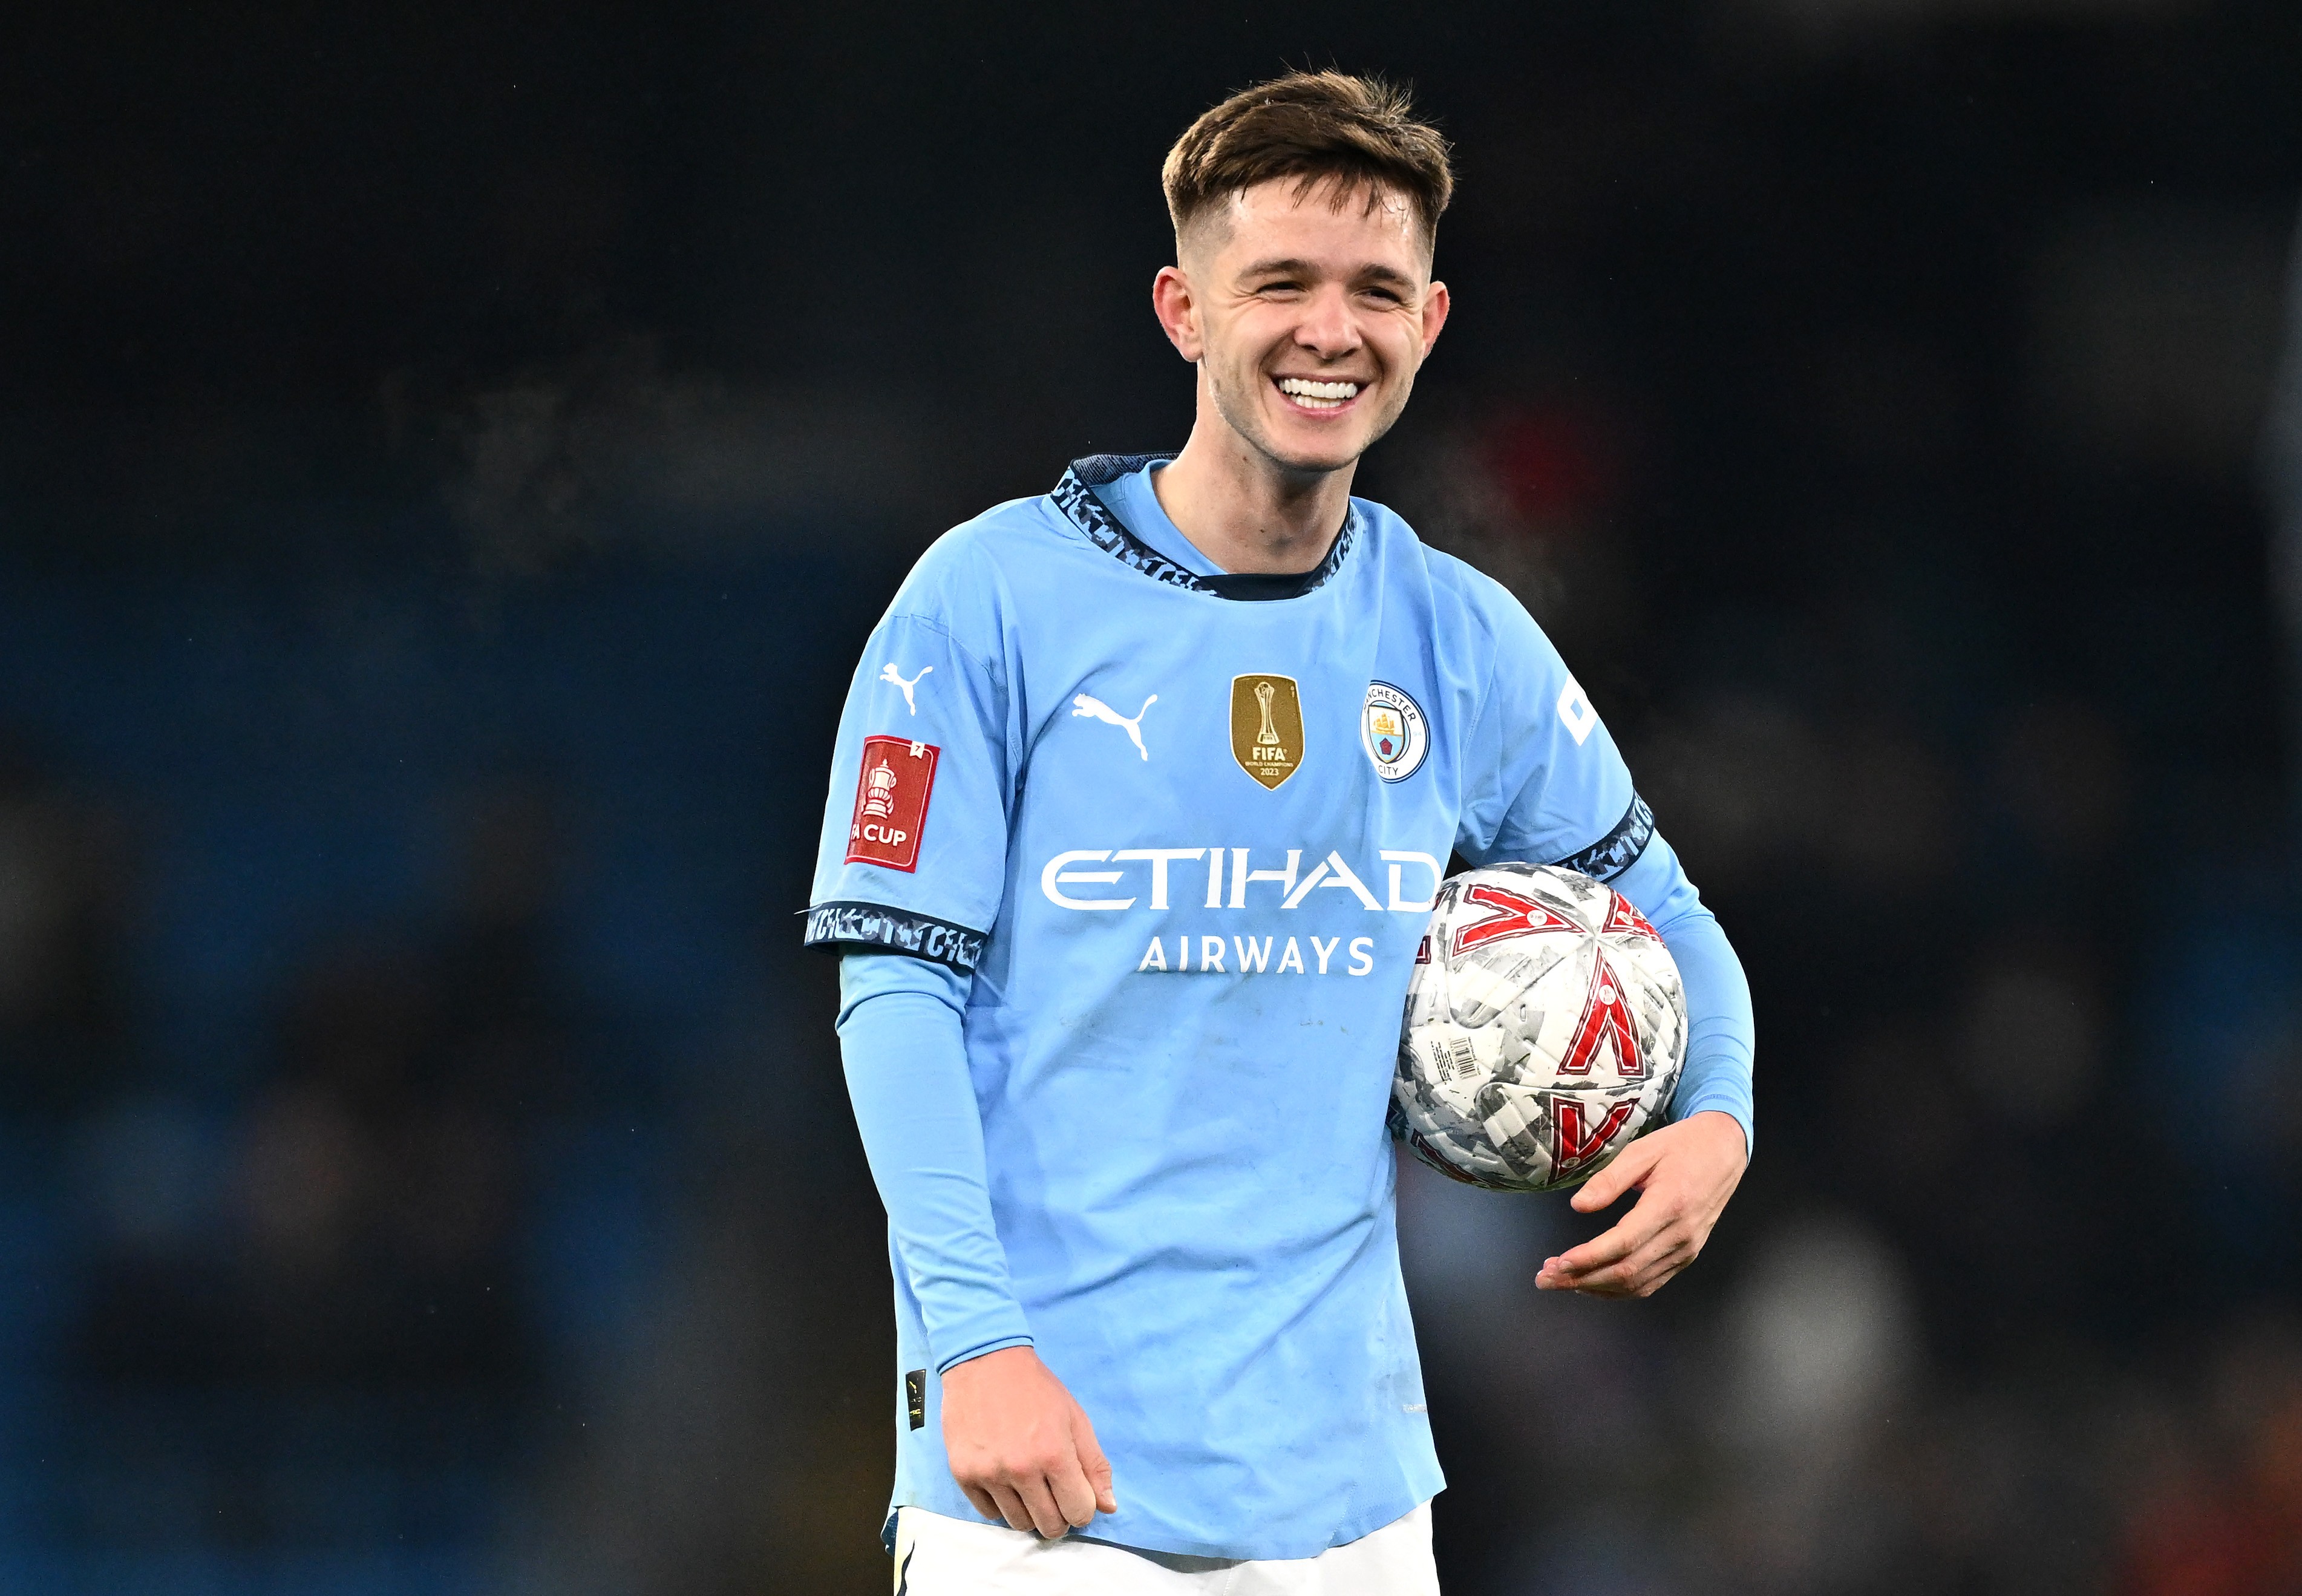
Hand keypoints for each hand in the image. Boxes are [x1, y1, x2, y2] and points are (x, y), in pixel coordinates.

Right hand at [940, 1345, 1118, 1536]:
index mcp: (1054, 1454)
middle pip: (1049, 1525)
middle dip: (1059, 1515)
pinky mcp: (963, 1474)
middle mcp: (1021, 1470)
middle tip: (1054, 1494)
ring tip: (1029, 1486)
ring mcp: (989, 1474)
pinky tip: (1005, 1481)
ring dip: (1029, 1512)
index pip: (1079, 1513)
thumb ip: (1095, 1464)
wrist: (985, 1362)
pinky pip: (988, 1513)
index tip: (1076, 1494)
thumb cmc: (1036, 1388)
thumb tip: (1109, 1506)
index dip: (1083, 1508)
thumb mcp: (1075, 1418)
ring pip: (1018, 1524)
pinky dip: (1001, 1504)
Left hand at [1536, 1110, 1746, 1297]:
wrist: (1724, 1150)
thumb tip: (1577, 1206)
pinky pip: (1651, 1282)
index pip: (1624, 1243)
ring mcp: (1686, 1249)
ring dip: (1596, 1288)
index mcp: (1670, 1205)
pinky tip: (1593, 1284)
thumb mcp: (1642, 1150)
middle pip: (1627, 1270)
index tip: (1558, 1262)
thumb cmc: (1681, 1145)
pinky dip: (1619, 1290)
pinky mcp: (1687, 1255)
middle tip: (1546, 1278)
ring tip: (1561, 1281)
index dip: (1589, 1257)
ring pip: (1637, 1283)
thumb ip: (1609, 1179)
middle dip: (1581, 1279)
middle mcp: (1681, 1235)